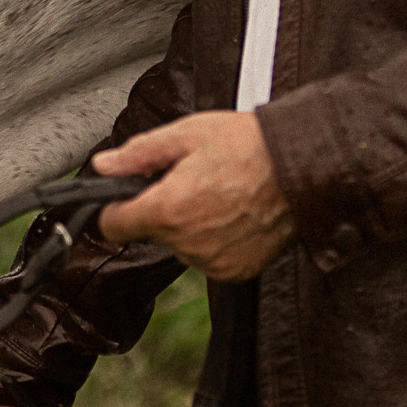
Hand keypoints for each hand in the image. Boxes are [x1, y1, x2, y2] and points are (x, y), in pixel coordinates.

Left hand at [94, 111, 292, 282]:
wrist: (302, 168)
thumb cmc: (249, 146)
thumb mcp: (186, 135)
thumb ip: (138, 154)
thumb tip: (104, 165)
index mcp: (167, 210)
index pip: (112, 226)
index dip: (115, 207)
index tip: (126, 197)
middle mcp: (187, 244)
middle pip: (151, 232)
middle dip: (163, 209)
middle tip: (192, 181)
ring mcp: (212, 261)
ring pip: (181, 246)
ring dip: (190, 226)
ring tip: (220, 195)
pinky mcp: (235, 271)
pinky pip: (209, 258)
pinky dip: (216, 240)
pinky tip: (234, 214)